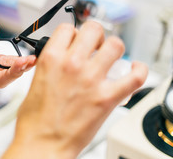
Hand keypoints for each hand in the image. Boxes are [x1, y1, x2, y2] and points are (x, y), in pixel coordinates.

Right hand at [3, 21, 147, 158]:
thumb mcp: (34, 82)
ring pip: (115, 45)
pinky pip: (135, 76)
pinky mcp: (107, 97)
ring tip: (111, 57)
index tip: (75, 39)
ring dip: (114, 48)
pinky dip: (139, 70)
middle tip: (95, 44)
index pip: (67, 28)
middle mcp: (72, 64)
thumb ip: (49, 66)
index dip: (73, 33)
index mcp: (51, 59)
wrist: (42, 144)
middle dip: (96, 35)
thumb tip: (60, 60)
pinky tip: (134, 68)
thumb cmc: (35, 120)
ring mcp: (92, 79)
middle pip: (93, 29)